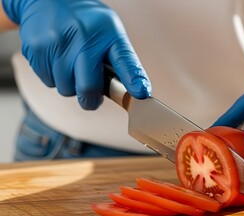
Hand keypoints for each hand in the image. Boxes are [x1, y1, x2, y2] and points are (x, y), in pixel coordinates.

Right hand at [3, 0, 150, 108]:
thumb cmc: (86, 23)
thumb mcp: (109, 32)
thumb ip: (118, 60)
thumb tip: (128, 92)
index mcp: (109, 33)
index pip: (125, 60)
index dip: (134, 79)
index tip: (141, 93)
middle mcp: (85, 37)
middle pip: (88, 87)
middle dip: (90, 100)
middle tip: (91, 98)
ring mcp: (59, 42)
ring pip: (66, 89)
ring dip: (70, 85)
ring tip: (71, 66)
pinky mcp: (38, 49)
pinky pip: (48, 82)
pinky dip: (53, 78)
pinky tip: (57, 60)